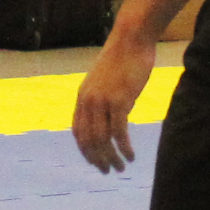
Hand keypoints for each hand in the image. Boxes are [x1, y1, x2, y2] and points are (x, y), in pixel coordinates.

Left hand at [72, 23, 157, 175]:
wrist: (131, 38)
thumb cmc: (123, 57)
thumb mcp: (105, 79)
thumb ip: (102, 97)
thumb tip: (110, 113)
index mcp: (82, 97)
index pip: (78, 132)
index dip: (85, 151)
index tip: (96, 162)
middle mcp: (89, 101)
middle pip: (89, 140)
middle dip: (97, 159)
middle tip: (109, 171)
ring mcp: (103, 101)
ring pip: (102, 140)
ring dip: (111, 157)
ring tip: (121, 168)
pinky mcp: (120, 100)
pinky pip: (119, 132)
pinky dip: (123, 147)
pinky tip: (130, 156)